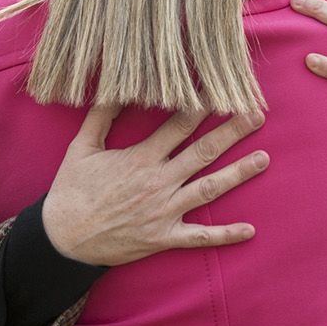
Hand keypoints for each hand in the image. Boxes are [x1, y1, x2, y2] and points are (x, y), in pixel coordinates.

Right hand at [41, 105, 269, 266]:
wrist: (63, 238)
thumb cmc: (71, 191)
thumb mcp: (81, 148)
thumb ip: (101, 116)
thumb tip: (116, 87)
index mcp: (141, 159)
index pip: (178, 126)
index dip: (201, 106)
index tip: (221, 89)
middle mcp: (158, 183)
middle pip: (203, 152)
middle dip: (232, 132)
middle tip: (257, 115)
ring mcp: (164, 212)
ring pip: (209, 189)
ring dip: (239, 174)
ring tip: (264, 159)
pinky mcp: (164, 238)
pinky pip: (200, 237)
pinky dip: (225, 235)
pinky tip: (250, 230)